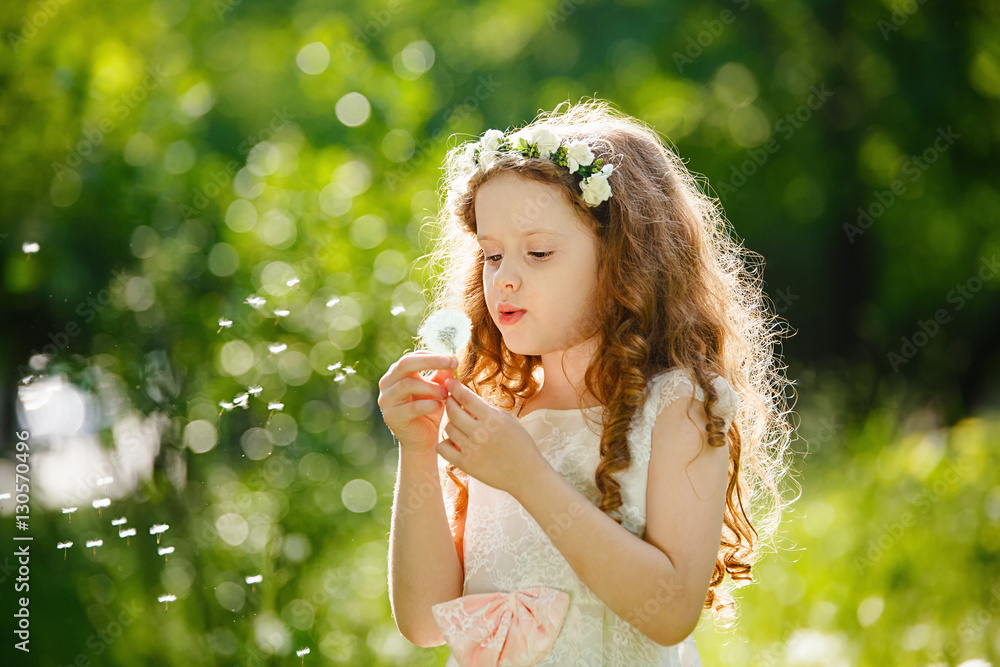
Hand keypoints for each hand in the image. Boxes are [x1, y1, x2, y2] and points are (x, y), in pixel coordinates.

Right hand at [377, 351, 456, 454]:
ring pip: (407, 385)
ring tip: (446, 394)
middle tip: (449, 363)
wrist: (422, 440)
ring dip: (431, 387)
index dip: (432, 356)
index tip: (452, 359)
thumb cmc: (429, 410)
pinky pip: (411, 408)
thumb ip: (442, 375)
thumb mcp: (438, 389)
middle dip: (429, 362)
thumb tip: (452, 360)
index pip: (412, 357)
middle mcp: (387, 384)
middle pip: (405, 364)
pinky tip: (440, 406)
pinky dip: (428, 405)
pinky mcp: (391, 417)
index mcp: (397, 374)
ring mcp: (386, 400)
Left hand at [437, 378, 549, 496]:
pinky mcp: (465, 464)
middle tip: (451, 401)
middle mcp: (480, 432)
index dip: (454, 386)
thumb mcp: (507, 419)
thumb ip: (486, 408)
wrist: (526, 474)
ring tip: (461, 425)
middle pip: (453, 411)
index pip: (465, 396)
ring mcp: (472, 449)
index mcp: (492, 418)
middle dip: (449, 402)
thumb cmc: (519, 443)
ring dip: (451, 424)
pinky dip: (445, 442)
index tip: (449, 382)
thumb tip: (464, 395)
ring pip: (448, 428)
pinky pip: (443, 447)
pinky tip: (454, 442)